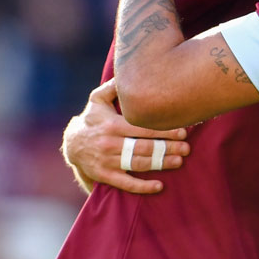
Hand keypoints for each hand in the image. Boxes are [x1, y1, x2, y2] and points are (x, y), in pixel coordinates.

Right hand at [62, 79, 190, 193]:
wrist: (72, 145)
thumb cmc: (91, 120)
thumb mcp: (97, 100)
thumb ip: (113, 87)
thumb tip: (129, 71)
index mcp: (112, 125)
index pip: (143, 128)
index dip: (164, 130)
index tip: (182, 131)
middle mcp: (110, 143)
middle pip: (144, 147)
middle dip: (167, 148)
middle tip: (187, 148)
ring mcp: (108, 161)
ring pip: (138, 164)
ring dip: (161, 164)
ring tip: (179, 161)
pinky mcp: (105, 176)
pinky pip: (125, 184)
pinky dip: (142, 187)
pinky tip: (159, 186)